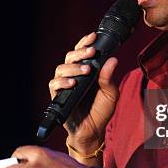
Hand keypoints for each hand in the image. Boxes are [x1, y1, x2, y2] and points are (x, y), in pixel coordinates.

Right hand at [48, 32, 118, 148]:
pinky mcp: (58, 96)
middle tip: (91, 52)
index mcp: (86, 71)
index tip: (93, 36)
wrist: (93, 131)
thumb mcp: (111, 93)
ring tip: (86, 70)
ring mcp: (64, 85)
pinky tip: (73, 83)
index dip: (85, 43)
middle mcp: (73, 75)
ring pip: (61, 68)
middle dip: (80, 52)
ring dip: (74, 67)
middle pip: (70, 57)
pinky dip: (63, 82)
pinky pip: (54, 84)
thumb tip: (113, 59)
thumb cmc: (101, 111)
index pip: (82, 52)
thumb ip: (109, 77)